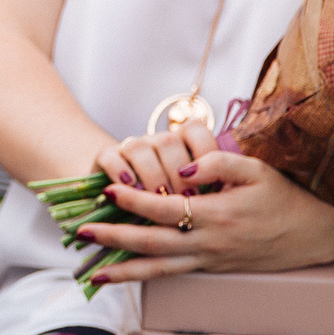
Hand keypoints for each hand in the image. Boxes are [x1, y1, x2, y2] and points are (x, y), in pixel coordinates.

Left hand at [79, 147, 333, 282]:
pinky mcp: (211, 269)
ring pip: (160, 269)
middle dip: (115, 239)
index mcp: (218, 216)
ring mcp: (210, 261)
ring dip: (125, 270)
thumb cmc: (284, 198)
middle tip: (81, 232)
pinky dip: (146, 275)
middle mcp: (210, 244)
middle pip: (153, 244)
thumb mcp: (257, 170)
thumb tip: (180, 167)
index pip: (165, 208)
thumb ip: (218, 163)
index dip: (134, 200)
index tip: (107, 191)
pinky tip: (124, 274)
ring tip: (93, 271)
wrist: (315, 236)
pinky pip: (173, 274)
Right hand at [92, 118, 218, 195]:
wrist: (123, 202)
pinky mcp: (105, 158)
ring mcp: (129, 148)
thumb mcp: (194, 195)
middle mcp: (155, 142)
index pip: (196, 131)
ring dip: (151, 173)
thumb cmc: (170, 204)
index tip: (212, 181)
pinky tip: (130, 187)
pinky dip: (120, 171)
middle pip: (167, 140)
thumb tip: (228, 195)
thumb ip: (209, 187)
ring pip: (139, 147)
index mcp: (181, 144)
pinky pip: (111, 156)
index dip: (204, 151)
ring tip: (159, 198)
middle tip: (187, 199)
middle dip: (177, 171)